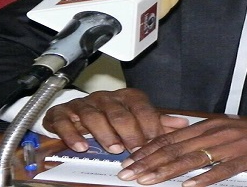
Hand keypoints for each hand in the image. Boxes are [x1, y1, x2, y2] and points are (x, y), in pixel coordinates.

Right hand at [42, 88, 188, 153]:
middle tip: (135, 149)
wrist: (75, 112)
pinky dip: (72, 134)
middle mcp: (106, 98)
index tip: (155, 142)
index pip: (141, 108)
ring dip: (105, 133)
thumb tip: (182, 123)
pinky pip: (66, 121)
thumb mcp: (136, 117)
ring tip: (114, 148)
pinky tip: (81, 146)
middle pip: (119, 113)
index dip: (149, 124)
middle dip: (128, 132)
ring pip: (94, 116)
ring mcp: (84, 104)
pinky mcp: (63, 113)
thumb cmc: (111, 116)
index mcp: (126, 97)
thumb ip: (157, 121)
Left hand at [116, 116, 246, 186]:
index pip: (175, 137)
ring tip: (146, 181)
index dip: (150, 150)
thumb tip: (187, 152)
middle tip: (126, 174)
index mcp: (216, 124)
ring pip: (194, 157)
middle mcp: (222, 130)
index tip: (130, 162)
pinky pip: (223, 169)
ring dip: (166, 171)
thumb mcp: (239, 135)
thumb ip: (213, 140)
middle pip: (178, 147)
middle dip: (148, 162)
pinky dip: (204, 179)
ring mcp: (237, 143)